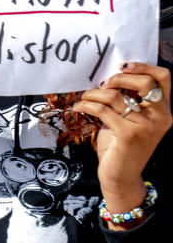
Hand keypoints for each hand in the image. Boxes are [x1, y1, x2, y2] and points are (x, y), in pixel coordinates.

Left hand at [71, 62, 170, 226]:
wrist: (121, 176)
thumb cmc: (121, 145)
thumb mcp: (130, 120)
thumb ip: (129, 100)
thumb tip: (109, 77)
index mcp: (164, 111)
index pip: (164, 78)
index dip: (144, 66)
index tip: (122, 66)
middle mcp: (161, 117)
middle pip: (145, 82)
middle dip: (118, 78)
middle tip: (102, 85)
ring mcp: (146, 126)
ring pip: (116, 95)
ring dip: (94, 93)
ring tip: (84, 97)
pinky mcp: (128, 134)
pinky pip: (102, 110)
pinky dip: (86, 105)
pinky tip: (78, 107)